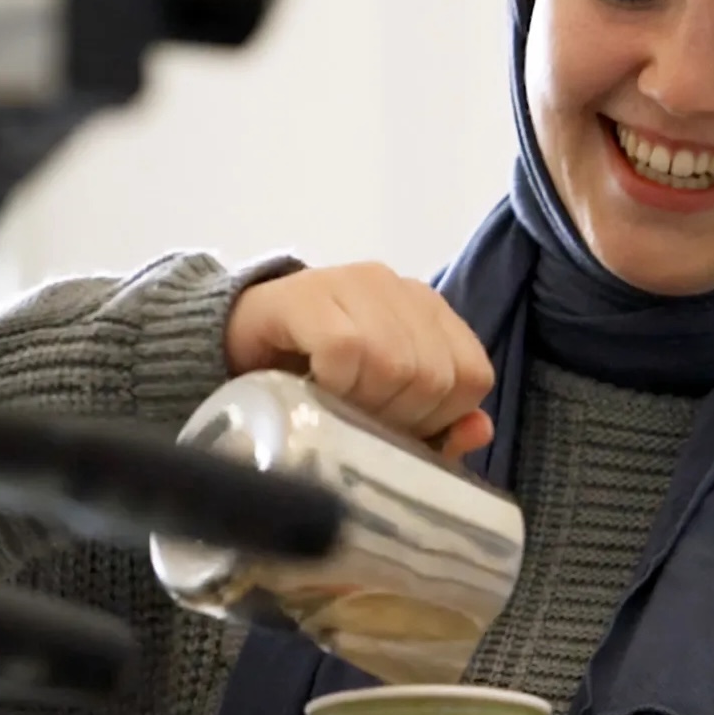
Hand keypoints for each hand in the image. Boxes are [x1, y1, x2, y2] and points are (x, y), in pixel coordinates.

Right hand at [225, 263, 495, 456]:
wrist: (234, 344)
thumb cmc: (316, 382)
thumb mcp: (381, 410)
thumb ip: (435, 425)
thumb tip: (480, 431)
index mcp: (432, 314)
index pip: (471, 375)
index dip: (438, 418)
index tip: (396, 429)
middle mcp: (403, 290)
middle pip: (434, 377)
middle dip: (398, 418)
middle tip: (358, 421)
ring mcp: (356, 283)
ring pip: (396, 365)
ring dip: (363, 403)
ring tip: (334, 406)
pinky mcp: (309, 293)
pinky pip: (345, 350)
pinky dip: (333, 383)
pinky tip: (313, 389)